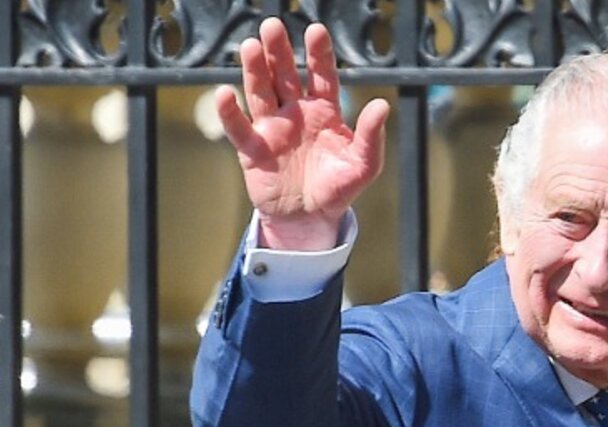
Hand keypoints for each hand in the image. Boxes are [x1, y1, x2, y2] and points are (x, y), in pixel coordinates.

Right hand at [217, 18, 388, 249]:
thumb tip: (382, 105)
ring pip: (260, 92)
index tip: (316, 31)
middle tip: (273, 25)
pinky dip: (230, 112)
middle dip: (279, 51)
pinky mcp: (252, 149)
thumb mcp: (363, 165)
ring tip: (250, 46)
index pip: (320, 75)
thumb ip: (371, 136)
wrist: (310, 219)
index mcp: (324, 111)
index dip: (318, 54)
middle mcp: (295, 113)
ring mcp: (272, 128)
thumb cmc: (338, 189)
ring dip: (254, 69)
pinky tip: (225, 93)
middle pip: (284, 75)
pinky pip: (239, 128)